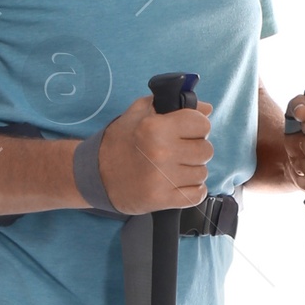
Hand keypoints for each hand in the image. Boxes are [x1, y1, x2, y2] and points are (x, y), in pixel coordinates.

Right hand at [97, 95, 212, 213]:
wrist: (97, 174)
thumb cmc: (121, 141)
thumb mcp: (141, 112)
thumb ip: (174, 104)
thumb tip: (207, 108)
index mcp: (156, 127)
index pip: (202, 124)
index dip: (197, 127)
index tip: (187, 131)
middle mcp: (161, 152)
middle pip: (206, 150)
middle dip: (195, 149)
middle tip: (178, 151)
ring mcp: (162, 178)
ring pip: (202, 173)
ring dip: (191, 171)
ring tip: (173, 168)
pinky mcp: (162, 199)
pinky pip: (197, 195)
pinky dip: (192, 190)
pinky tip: (177, 183)